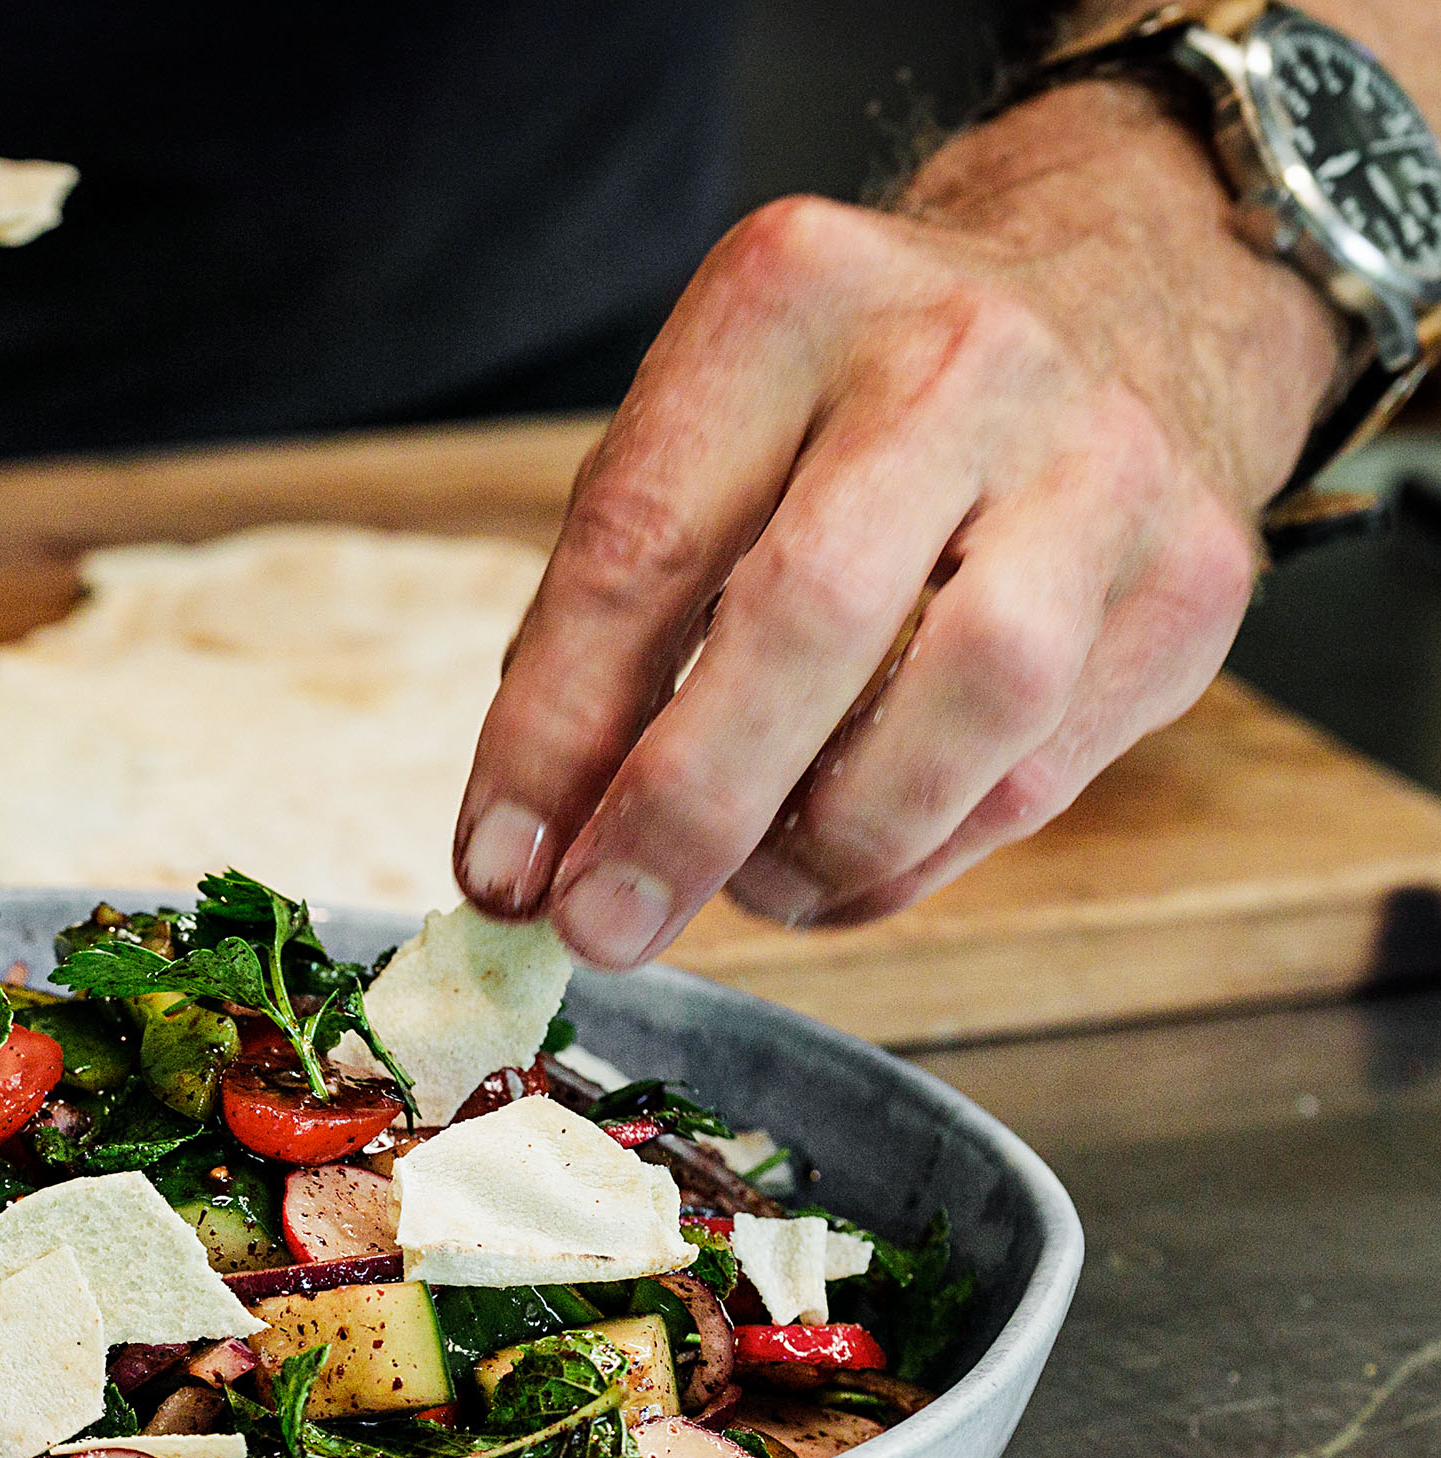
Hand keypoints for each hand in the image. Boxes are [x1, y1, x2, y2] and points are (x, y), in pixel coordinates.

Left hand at [455, 81, 1345, 964]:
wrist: (1124, 297)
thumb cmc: (857, 402)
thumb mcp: (705, 442)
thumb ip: (606, 629)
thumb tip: (528, 851)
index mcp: (794, 298)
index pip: (644, 538)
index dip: (555, 725)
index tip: (500, 863)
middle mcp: (965, 362)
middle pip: (812, 615)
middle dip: (686, 805)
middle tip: (601, 922)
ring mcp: (1105, 469)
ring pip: (966, 709)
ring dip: (823, 844)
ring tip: (746, 884)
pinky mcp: (1195, 586)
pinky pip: (1035, 779)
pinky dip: (914, 855)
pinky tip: (844, 859)